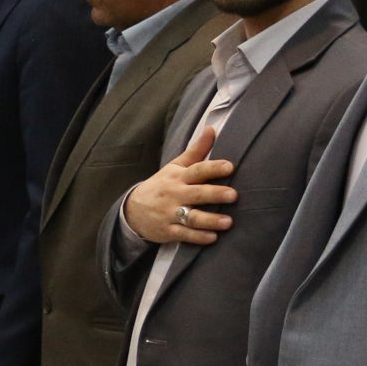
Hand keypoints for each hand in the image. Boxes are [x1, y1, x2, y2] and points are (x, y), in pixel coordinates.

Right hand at [121, 123, 236, 247]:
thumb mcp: (175, 167)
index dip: (213, 168)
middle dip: (214, 194)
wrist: (133, 210)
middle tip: (233, 195)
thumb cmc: (162, 185)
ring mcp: (170, 213)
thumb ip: (196, 150)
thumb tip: (212, 128)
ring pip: (192, 217)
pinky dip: (198, 237)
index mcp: (178, 177)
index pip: (197, 170)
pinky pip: (184, 235)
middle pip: (196, 194)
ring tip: (228, 222)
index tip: (229, 166)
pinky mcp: (168, 231)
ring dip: (210, 220)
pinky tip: (213, 237)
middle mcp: (174, 194)